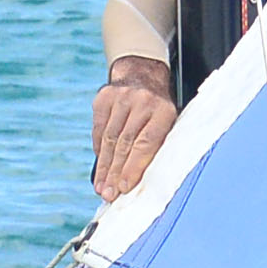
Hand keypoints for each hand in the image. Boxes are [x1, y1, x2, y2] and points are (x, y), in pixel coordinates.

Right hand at [91, 59, 176, 201]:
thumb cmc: (157, 111)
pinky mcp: (104, 97)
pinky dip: (98, 151)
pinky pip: (98, 130)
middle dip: (115, 173)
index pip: (146, 144)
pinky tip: (100, 168)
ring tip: (102, 187)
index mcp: (163, 111)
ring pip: (109, 139)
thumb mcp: (168, 124)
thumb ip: (157, 148)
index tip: (124, 188)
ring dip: (104, 167)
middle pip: (125, 144)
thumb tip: (139, 183)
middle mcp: (142, 101)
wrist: (142, 73)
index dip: (133, 168)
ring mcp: (121, 97)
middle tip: (109, 195)